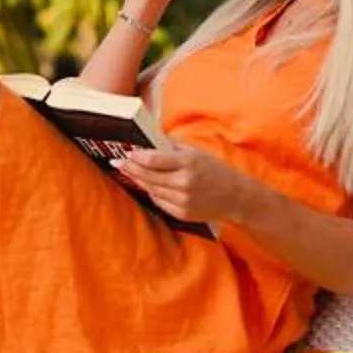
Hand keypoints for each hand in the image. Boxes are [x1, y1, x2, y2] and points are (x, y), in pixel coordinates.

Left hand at [115, 139, 246, 228]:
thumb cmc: (215, 170)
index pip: (154, 160)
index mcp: (188, 163)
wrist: (235, 197)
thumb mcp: (197, 152)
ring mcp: (183, 200)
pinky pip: (159, 202)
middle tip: (117, 162)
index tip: (126, 152)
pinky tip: (145, 185)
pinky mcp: (182, 213)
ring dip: (138, 180)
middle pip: (149, 176)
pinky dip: (151, 192)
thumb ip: (172, 146)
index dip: (137, 157)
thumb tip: (149, 139)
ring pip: (151, 189)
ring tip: (127, 171)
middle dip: (130, 168)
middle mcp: (184, 183)